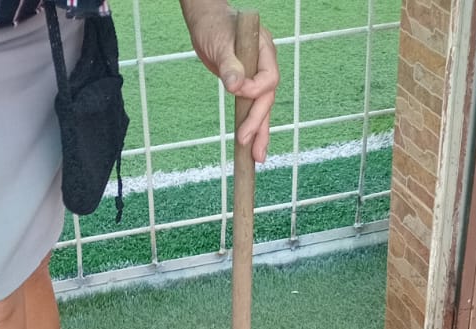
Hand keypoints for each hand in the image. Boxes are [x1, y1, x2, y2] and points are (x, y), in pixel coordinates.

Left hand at [186, 5, 278, 162]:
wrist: (207, 23)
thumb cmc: (214, 26)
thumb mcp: (220, 43)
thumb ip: (229, 64)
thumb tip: (235, 86)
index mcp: (265, 51)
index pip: (268, 78)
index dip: (254, 90)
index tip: (235, 91)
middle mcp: (265, 66)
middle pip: (266, 99)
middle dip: (257, 122)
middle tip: (246, 142)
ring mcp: (258, 78)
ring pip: (262, 109)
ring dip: (260, 133)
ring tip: (256, 157)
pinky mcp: (248, 88)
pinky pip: (253, 109)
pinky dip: (253, 127)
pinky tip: (252, 147)